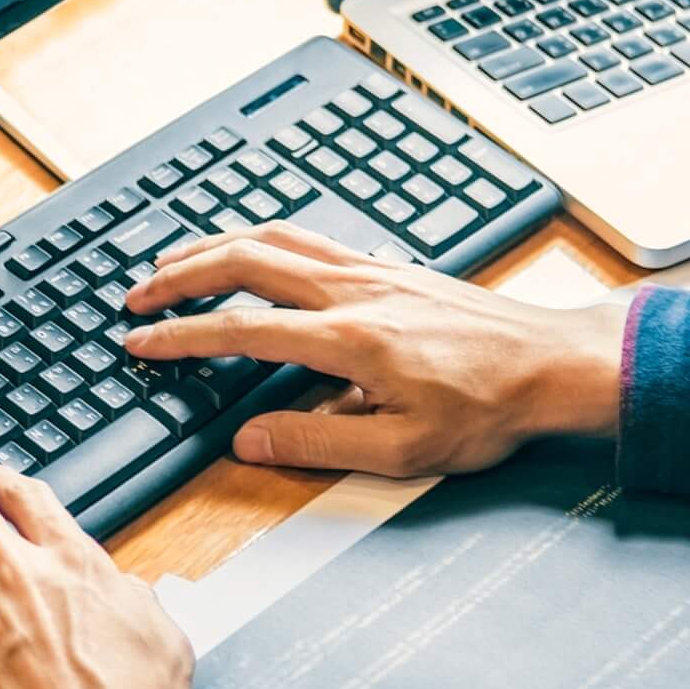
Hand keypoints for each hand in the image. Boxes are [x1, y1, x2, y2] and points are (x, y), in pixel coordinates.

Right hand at [121, 223, 623, 477]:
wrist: (552, 365)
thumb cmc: (487, 412)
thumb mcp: (402, 451)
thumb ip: (316, 441)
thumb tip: (248, 439)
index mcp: (348, 339)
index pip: (240, 330)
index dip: (180, 337)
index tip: (139, 344)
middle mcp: (352, 291)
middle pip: (243, 261)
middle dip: (179, 275)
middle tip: (137, 297)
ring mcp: (371, 270)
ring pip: (274, 237)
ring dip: (215, 246)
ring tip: (175, 264)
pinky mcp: (388, 267)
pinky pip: (308, 237)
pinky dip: (261, 239)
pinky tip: (253, 253)